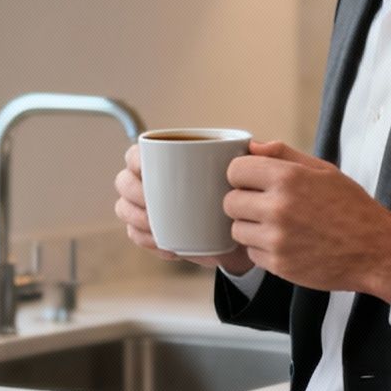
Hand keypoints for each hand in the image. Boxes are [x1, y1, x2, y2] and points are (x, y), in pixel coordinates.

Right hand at [113, 144, 257, 274]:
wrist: (252, 229)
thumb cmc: (250, 194)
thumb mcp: (260, 174)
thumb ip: (265, 156)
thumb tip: (257, 145)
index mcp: (171, 157)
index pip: (137, 152)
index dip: (134, 161)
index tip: (147, 172)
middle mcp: (155, 180)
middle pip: (125, 181)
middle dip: (134, 194)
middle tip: (154, 206)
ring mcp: (152, 207)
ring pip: (125, 208)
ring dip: (137, 217)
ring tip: (158, 226)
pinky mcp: (155, 232)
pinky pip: (136, 235)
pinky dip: (147, 240)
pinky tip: (167, 245)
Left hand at [223, 141, 390, 300]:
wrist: (376, 251)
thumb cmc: (351, 208)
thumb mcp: (324, 170)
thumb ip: (284, 155)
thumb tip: (252, 146)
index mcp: (288, 178)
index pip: (235, 170)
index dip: (242, 175)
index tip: (253, 182)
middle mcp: (278, 208)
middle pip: (230, 202)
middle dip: (243, 202)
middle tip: (264, 205)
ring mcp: (277, 239)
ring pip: (236, 230)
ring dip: (251, 228)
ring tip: (277, 226)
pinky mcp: (278, 265)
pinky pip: (251, 254)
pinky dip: (262, 250)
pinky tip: (286, 244)